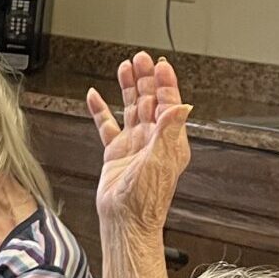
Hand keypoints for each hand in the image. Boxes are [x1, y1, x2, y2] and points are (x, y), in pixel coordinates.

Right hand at [86, 52, 191, 233]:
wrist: (124, 219)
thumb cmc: (145, 199)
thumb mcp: (160, 161)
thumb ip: (169, 131)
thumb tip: (182, 105)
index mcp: (169, 140)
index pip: (168, 103)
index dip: (165, 82)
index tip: (160, 64)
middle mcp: (152, 139)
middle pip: (150, 100)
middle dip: (145, 78)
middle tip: (140, 58)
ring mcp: (133, 144)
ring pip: (130, 108)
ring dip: (128, 88)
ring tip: (124, 68)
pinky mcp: (115, 152)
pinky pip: (107, 125)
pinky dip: (100, 110)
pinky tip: (96, 97)